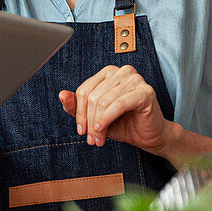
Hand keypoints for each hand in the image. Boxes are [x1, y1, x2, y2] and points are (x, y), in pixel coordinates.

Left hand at [59, 65, 173, 154]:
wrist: (150, 136)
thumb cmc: (125, 124)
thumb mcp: (95, 117)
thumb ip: (77, 106)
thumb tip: (62, 95)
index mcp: (109, 73)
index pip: (84, 89)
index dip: (78, 112)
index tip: (81, 130)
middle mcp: (122, 71)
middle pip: (93, 96)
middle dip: (88, 121)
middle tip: (91, 139)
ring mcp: (135, 79)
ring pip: (104, 101)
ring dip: (97, 124)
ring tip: (99, 139)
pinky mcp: (145, 92)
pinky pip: (118, 104)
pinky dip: (107, 119)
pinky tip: (103, 130)